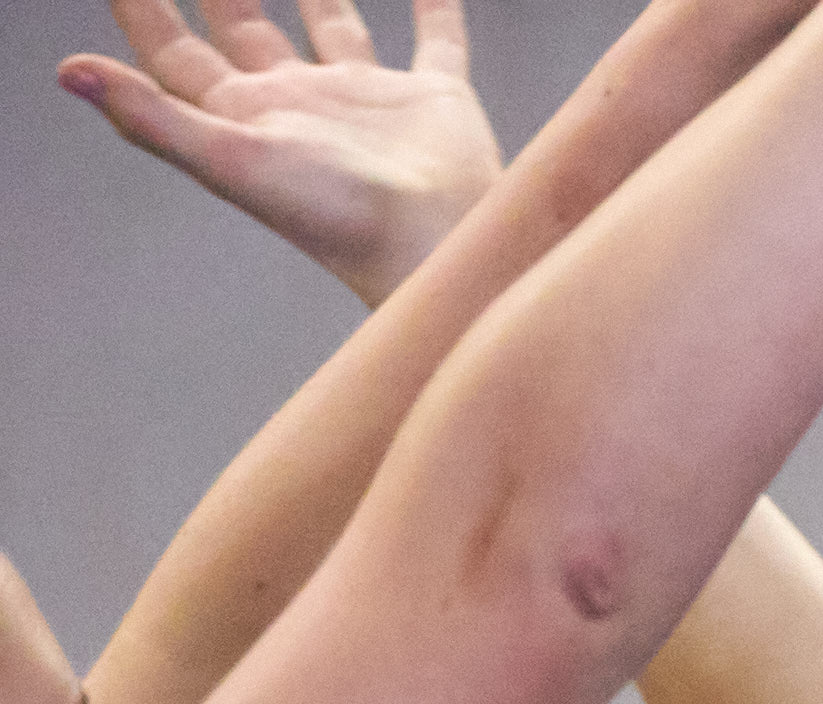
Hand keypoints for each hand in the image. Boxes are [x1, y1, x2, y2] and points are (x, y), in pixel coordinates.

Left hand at [60, 0, 499, 306]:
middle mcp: (300, 104)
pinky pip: (434, 40)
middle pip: (243, 26)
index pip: (174, 49)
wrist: (441, 248)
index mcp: (246, 117)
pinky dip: (436, 9)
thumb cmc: (339, 219)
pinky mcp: (433, 101)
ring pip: (332, 23)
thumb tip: (69, 73)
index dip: (141, 8)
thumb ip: (152, 118)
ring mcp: (366, 100)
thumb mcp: (233, 162)